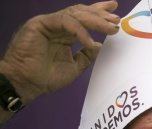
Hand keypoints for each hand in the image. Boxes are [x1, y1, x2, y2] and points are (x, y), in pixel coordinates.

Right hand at [0, 1, 120, 104]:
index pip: (84, 19)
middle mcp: (57, 26)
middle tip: (116, 19)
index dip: (99, 13)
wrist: (27, 84)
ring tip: (111, 28)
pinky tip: (89, 40)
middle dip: (101, 14)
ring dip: (96, 20)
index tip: (115, 12)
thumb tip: (99, 46)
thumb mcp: (74, 67)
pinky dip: (79, 30)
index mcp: (65, 34)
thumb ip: (87, 55)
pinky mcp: (40, 24)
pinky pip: (64, 22)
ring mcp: (49, 24)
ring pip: (75, 15)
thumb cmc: (46, 78)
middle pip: (82, 13)